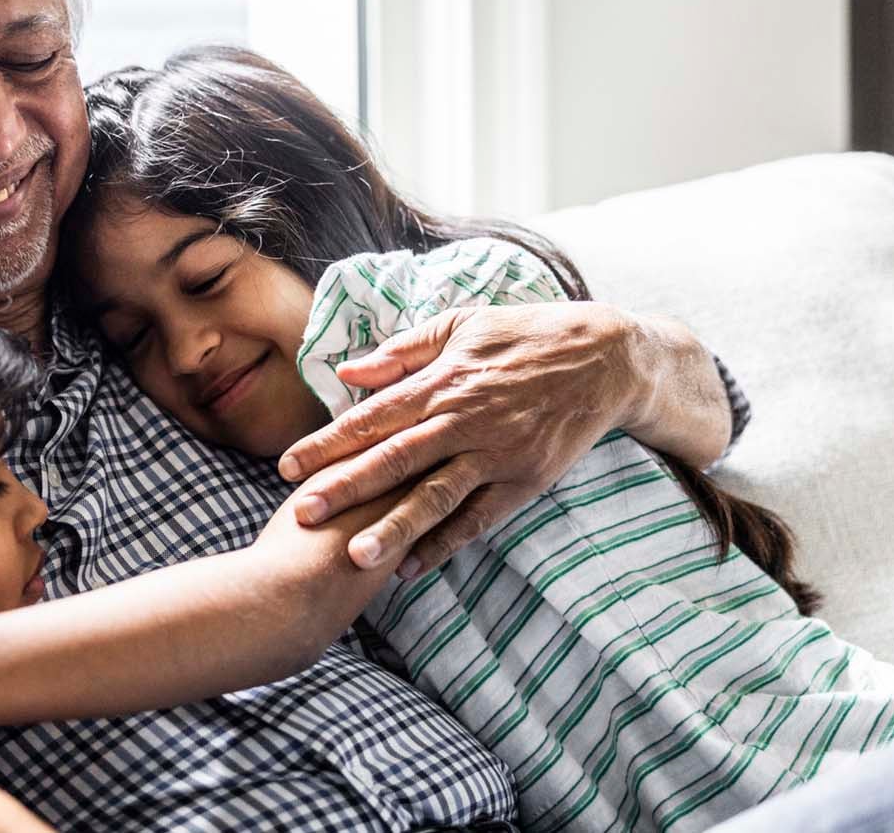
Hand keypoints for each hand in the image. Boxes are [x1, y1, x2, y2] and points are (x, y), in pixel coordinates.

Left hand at [279, 302, 643, 575]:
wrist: (606, 358)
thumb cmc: (525, 334)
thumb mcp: (462, 325)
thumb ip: (403, 351)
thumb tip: (348, 372)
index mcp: (443, 381)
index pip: (372, 416)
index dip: (329, 443)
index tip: (288, 466)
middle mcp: (465, 420)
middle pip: (395, 459)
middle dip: (346, 488)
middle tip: (302, 514)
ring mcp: (497, 454)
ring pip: (437, 496)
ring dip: (395, 527)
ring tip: (355, 556)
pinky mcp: (525, 480)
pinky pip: (479, 519)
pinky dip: (446, 544)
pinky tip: (411, 568)